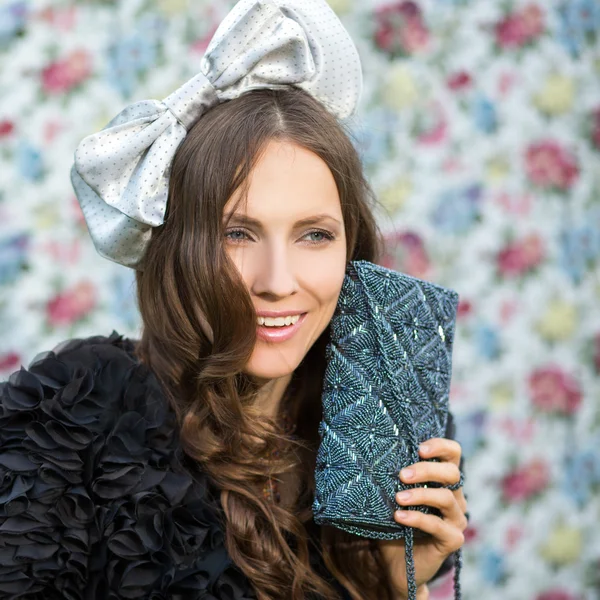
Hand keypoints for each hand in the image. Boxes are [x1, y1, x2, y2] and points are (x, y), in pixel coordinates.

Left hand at [377, 438, 467, 598]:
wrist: (397, 564)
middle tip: (402, 475)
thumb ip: (392, 477)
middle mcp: (455, 498)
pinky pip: (438, 525)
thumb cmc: (394, 522)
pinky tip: (400, 517)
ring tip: (398, 498)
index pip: (453, 454)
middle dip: (426, 470)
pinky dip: (418, 518)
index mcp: (443, 481)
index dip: (441, 446)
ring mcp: (456, 520)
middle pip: (452, 474)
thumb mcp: (392, 495)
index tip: (419, 448)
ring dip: (420, 495)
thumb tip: (373, 454)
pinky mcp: (452, 540)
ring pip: (446, 498)